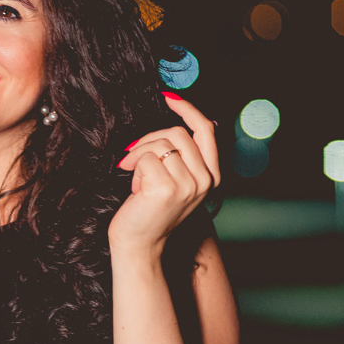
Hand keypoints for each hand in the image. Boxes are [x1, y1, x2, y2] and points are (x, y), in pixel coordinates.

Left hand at [108, 93, 219, 254]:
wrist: (139, 245)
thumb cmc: (151, 211)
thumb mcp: (176, 180)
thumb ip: (182, 156)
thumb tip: (180, 119)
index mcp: (211, 176)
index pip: (206, 130)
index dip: (188, 109)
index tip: (169, 98)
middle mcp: (205, 180)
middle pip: (176, 132)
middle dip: (148, 140)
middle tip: (132, 158)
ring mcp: (188, 185)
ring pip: (159, 144)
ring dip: (139, 157)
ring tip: (137, 180)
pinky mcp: (167, 189)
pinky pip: (144, 159)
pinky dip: (133, 170)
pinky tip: (136, 190)